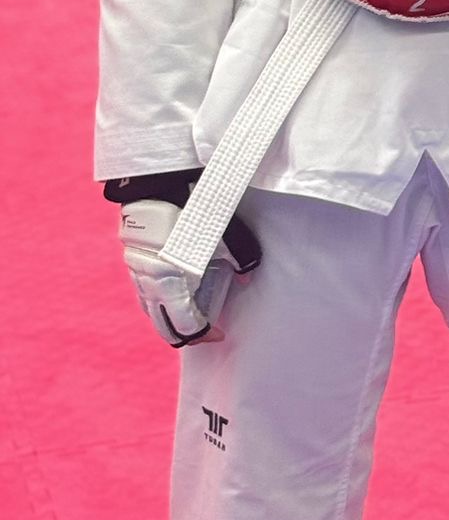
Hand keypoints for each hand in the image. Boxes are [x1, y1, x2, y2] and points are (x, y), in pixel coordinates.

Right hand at [118, 195, 262, 347]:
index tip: (218, 333)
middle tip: (203, 330)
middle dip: (185, 333)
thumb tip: (245, 277)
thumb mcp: (224, 236)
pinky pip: (142, 294)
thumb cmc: (193, 212)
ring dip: (168, 318)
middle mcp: (152, 286)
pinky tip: (170, 294)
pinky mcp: (132, 262)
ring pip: (151, 311)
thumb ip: (239, 259)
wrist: (158, 185)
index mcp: (173, 284)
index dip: (204, 334)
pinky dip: (157, 302)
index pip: (187, 326)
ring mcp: (138, 275)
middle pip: (164, 327)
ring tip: (189, 313)